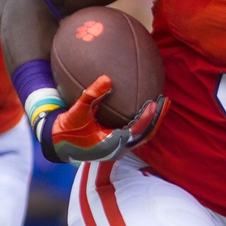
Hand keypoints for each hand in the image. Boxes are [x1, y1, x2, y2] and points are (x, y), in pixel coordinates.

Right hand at [40, 75, 169, 162]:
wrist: (59, 143)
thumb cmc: (68, 128)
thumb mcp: (77, 110)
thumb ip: (91, 95)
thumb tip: (107, 78)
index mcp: (110, 144)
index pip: (135, 131)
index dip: (147, 118)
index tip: (154, 103)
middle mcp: (118, 148)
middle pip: (145, 134)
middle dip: (157, 118)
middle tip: (166, 100)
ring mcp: (119, 148)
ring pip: (142, 135)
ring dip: (153, 120)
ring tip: (162, 103)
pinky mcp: (117, 144)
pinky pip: (136, 133)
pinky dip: (144, 121)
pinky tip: (146, 107)